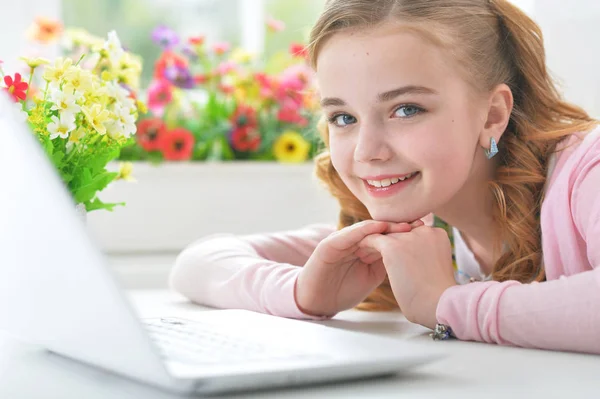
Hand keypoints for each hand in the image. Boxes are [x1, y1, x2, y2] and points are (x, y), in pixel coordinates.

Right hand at [295, 219, 423, 316]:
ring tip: (401, 225)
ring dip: (383, 226)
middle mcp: (354, 241)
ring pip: (365, 229)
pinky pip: (347, 235)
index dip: (405, 234)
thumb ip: (387, 262)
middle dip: (398, 227)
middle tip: (418, 223)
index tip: (426, 231)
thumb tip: (411, 254)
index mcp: (365, 248)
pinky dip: (362, 230)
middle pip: (379, 230)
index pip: (387, 237)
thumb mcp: (373, 275)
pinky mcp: (328, 245)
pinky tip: (377, 227)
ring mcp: (341, 241)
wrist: (318, 302)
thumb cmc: (344, 290)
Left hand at [360, 225, 456, 328]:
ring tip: (364, 256)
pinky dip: (366, 246)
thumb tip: (409, 261)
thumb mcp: (434, 268)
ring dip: (375, 246)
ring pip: (386, 236)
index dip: (402, 245)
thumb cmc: (437, 296)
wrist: (438, 305)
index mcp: (437, 234)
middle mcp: (423, 230)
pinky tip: (360, 255)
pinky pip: (373, 240)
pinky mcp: (393, 246)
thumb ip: (422, 256)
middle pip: (399, 233)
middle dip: (388, 244)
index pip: (413, 234)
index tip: (394, 257)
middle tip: (373, 255)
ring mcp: (408, 237)